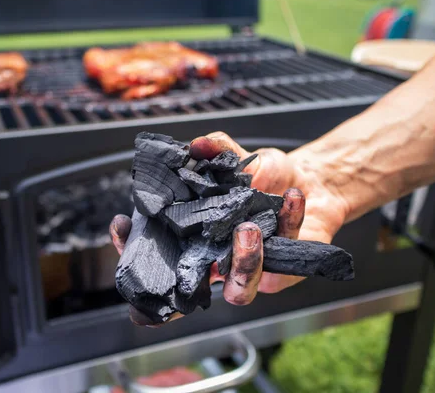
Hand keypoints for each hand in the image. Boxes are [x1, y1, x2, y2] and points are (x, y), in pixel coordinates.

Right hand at [110, 131, 349, 325]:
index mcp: (199, 235)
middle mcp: (218, 258)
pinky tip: (290, 197)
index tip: (121, 225)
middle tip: (193, 236)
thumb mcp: (240, 157)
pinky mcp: (281, 274)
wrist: (313, 183)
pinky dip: (286, 224)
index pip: (158, 252)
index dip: (133, 247)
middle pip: (188, 290)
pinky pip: (280, 263)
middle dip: (181, 275)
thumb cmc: (269, 177)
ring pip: (238, 291)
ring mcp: (249, 271)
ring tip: (249, 228)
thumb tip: (195, 144)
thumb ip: (218, 150)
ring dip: (241, 261)